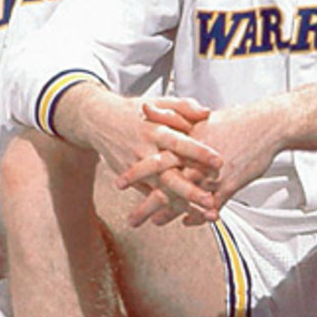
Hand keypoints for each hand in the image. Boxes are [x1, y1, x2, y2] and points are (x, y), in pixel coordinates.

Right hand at [69, 91, 222, 223]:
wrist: (98, 122)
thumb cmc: (132, 113)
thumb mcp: (158, 102)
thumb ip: (184, 106)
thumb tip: (207, 113)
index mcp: (154, 130)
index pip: (178, 143)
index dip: (198, 153)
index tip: (218, 162)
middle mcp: (144, 151)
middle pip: (169, 173)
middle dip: (190, 189)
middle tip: (210, 200)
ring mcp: (136, 168)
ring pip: (161, 189)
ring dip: (183, 203)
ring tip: (204, 213)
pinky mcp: (131, 179)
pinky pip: (150, 195)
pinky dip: (168, 206)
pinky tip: (188, 214)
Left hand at [122, 102, 284, 226]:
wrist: (266, 125)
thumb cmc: (233, 121)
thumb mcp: (195, 115)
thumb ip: (166, 114)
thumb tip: (143, 109)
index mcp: (185, 143)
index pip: (154, 161)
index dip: (135, 173)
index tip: (118, 182)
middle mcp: (196, 161)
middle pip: (165, 186)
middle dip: (146, 205)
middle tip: (132, 218)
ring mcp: (213, 175)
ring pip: (185, 200)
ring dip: (169, 214)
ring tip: (156, 223)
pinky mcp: (230, 185)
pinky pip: (210, 207)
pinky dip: (198, 216)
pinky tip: (188, 222)